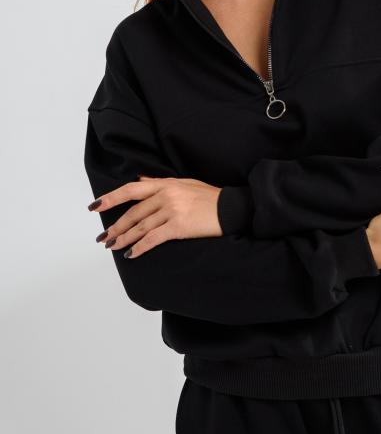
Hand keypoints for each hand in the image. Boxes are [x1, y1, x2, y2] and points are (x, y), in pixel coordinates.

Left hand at [90, 174, 222, 257]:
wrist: (232, 208)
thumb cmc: (211, 197)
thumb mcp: (185, 183)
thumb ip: (161, 183)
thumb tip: (141, 180)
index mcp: (166, 183)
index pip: (132, 190)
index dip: (112, 198)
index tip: (96, 206)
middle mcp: (166, 195)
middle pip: (133, 212)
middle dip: (116, 226)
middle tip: (104, 237)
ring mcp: (172, 210)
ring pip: (140, 227)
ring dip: (124, 238)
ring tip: (113, 246)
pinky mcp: (179, 226)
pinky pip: (153, 239)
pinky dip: (140, 247)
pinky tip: (132, 254)